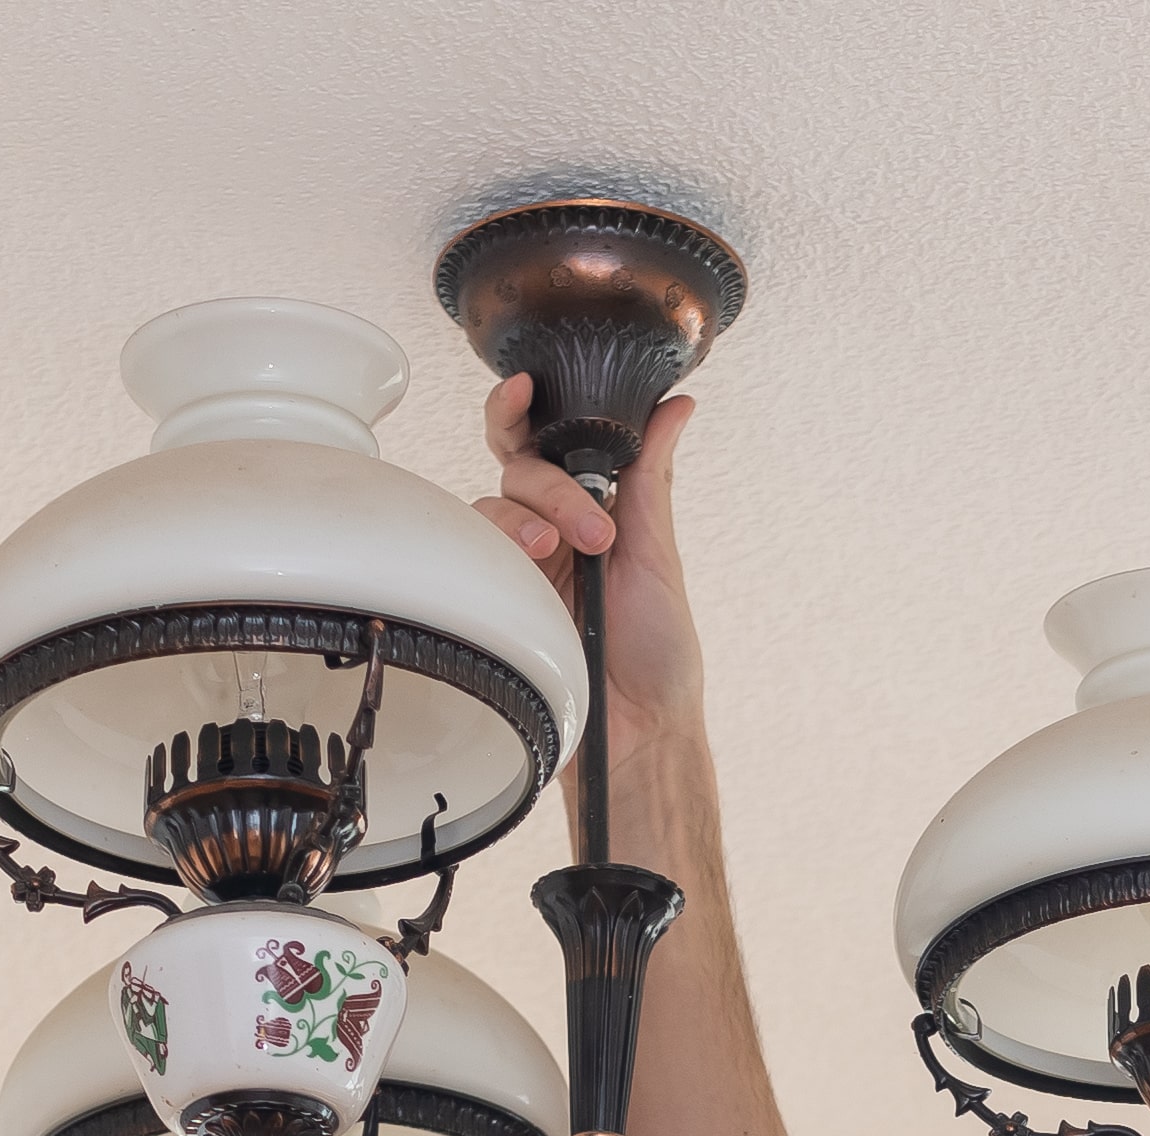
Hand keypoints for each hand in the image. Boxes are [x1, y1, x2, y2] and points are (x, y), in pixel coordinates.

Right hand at [479, 376, 703, 730]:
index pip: (550, 442)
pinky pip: (473, 553)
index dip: (527, 408)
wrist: (637, 733)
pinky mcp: (497, 600)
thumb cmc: (658, 654)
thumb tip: (676, 405)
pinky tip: (528, 570)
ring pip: (494, 506)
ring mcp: (522, 566)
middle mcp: (551, 531)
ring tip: (562, 558)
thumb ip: (652, 477)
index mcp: (592, 510)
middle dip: (548, 486)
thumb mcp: (660, 555)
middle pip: (519, 468)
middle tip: (592, 529)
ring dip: (528, 520)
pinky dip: (497, 550)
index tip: (526, 387)